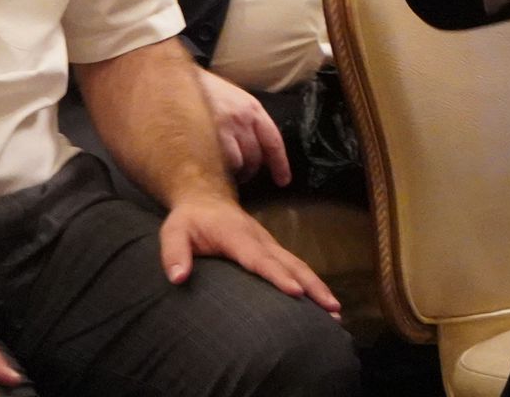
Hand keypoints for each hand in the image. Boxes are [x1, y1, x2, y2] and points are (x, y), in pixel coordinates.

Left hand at [159, 192, 341, 315]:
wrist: (206, 197)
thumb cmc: (189, 220)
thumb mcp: (174, 232)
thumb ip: (175, 253)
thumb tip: (179, 278)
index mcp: (237, 236)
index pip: (259, 259)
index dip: (277, 276)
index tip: (295, 293)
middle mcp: (260, 239)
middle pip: (290, 263)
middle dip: (312, 286)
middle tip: (332, 310)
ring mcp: (269, 243)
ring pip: (298, 264)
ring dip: (317, 286)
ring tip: (335, 311)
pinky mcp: (271, 249)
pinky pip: (294, 265)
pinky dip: (310, 281)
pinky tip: (320, 299)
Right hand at [198, 68, 291, 185]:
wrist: (180, 80)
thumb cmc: (207, 94)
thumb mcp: (235, 101)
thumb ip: (247, 122)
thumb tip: (257, 150)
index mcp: (253, 108)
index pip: (273, 140)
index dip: (280, 164)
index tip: (283, 180)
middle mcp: (243, 118)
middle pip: (257, 156)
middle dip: (251, 170)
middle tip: (242, 176)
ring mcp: (226, 127)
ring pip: (241, 164)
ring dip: (235, 173)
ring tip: (225, 173)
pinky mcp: (209, 136)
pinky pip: (222, 164)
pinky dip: (221, 171)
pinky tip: (213, 168)